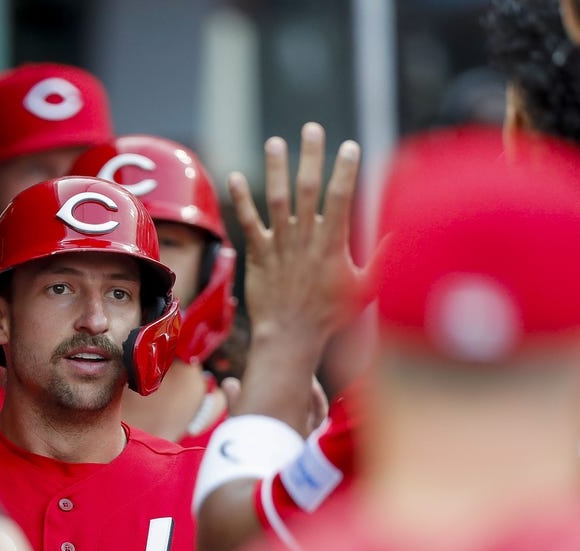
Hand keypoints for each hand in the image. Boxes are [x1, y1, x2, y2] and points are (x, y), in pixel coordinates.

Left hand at [228, 122, 363, 347]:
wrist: (291, 336)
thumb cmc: (331, 315)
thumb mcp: (366, 288)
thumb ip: (383, 258)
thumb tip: (403, 232)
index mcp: (333, 244)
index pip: (340, 199)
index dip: (344, 171)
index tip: (348, 146)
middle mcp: (305, 240)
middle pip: (308, 190)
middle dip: (311, 157)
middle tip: (312, 128)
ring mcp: (280, 246)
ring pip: (277, 200)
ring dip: (275, 169)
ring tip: (274, 142)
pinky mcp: (257, 255)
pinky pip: (248, 223)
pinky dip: (241, 200)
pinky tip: (234, 177)